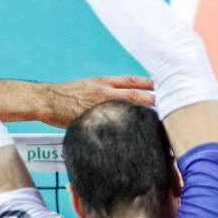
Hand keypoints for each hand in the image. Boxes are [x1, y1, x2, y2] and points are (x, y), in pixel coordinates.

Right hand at [37, 75, 154, 128]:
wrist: (46, 99)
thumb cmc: (66, 94)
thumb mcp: (88, 85)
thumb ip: (105, 90)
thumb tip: (121, 96)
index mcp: (104, 82)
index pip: (133, 80)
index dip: (150, 83)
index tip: (164, 88)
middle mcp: (104, 92)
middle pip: (135, 94)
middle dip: (154, 100)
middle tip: (171, 105)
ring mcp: (99, 106)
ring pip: (126, 109)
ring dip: (142, 115)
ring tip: (157, 123)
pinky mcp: (92, 119)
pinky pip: (110, 125)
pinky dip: (123, 129)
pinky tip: (133, 137)